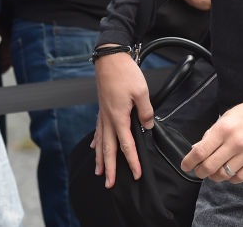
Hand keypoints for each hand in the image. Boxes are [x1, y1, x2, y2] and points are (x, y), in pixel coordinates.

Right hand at [92, 51, 153, 187]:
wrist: (110, 58)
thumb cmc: (125, 73)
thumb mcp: (141, 91)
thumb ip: (145, 111)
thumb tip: (147, 126)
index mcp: (119, 117)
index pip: (127, 145)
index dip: (133, 161)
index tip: (137, 174)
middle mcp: (108, 119)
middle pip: (109, 149)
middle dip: (110, 168)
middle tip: (109, 184)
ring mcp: (103, 113)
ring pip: (101, 141)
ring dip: (101, 158)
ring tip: (100, 172)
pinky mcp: (102, 107)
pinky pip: (98, 129)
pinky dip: (96, 140)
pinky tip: (94, 146)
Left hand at [180, 85, 242, 182]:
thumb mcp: (231, 114)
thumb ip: (214, 131)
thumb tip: (199, 147)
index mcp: (225, 127)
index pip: (201, 151)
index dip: (190, 161)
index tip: (186, 165)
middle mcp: (235, 142)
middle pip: (209, 166)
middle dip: (200, 172)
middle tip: (199, 171)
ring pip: (224, 175)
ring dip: (216, 176)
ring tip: (215, 172)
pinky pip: (240, 178)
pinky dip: (232, 178)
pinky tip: (230, 173)